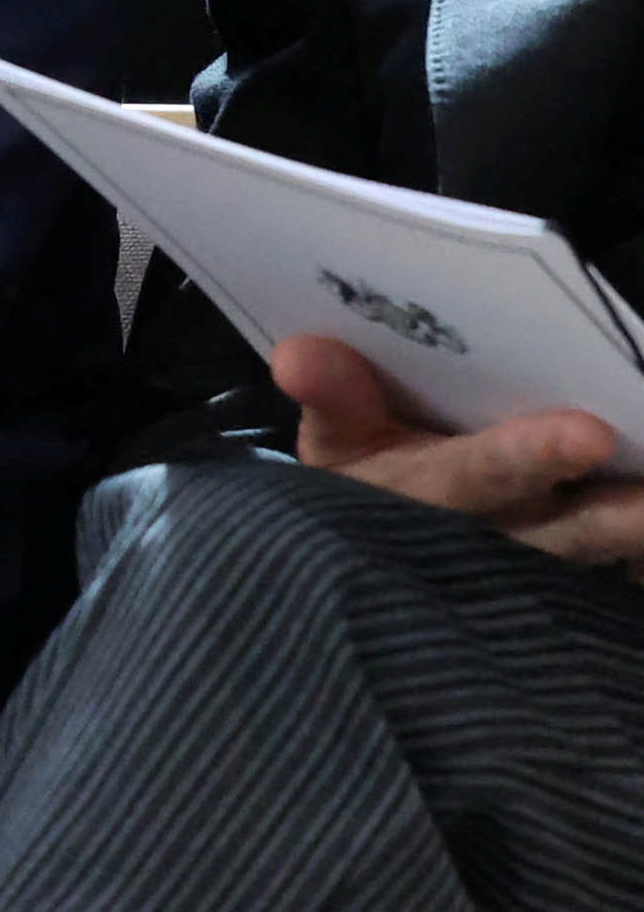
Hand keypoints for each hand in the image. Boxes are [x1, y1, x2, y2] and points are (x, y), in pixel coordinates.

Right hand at [276, 335, 643, 564]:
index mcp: (424, 497)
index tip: (588, 434)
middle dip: (617, 508)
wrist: (388, 545)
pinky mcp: (592, 558)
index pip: (476, 476)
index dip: (528, 457)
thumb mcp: (335, 437)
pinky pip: (628, 554)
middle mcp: (498, 540)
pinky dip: (640, 528)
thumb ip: (332, 394)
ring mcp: (553, 557)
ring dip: (640, 521)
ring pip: (610, 547)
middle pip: (568, 528)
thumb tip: (302, 353)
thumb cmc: (368, 476)